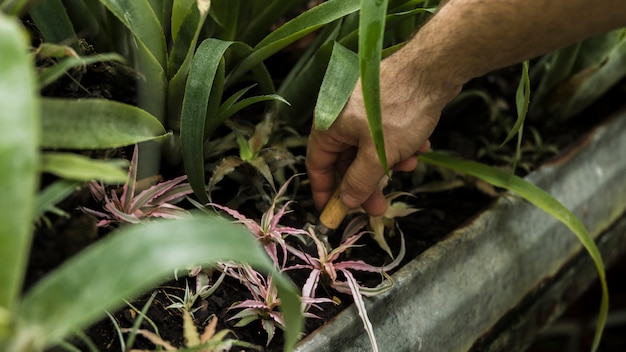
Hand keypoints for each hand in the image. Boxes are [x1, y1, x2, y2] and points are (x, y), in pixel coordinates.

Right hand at [306, 59, 460, 215]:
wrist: (432, 68)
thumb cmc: (398, 110)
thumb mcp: (377, 155)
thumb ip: (359, 181)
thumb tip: (346, 201)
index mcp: (329, 125)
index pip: (317, 164)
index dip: (324, 191)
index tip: (332, 212)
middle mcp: (340, 116)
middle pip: (346, 160)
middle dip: (366, 183)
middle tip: (379, 206)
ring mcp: (362, 108)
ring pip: (369, 148)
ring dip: (388, 162)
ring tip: (409, 164)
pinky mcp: (382, 102)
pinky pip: (384, 132)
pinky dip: (399, 144)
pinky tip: (419, 146)